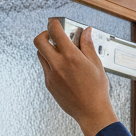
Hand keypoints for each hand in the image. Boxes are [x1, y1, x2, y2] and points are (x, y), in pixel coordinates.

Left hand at [33, 19, 118, 135]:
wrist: (91, 113)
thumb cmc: (97, 91)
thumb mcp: (96, 65)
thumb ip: (88, 46)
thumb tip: (86, 31)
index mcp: (71, 57)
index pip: (55, 31)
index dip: (53, 23)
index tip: (56, 22)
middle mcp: (58, 65)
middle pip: (38, 40)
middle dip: (44, 34)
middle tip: (53, 36)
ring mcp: (51, 75)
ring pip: (40, 54)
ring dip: (47, 49)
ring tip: (60, 54)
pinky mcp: (49, 84)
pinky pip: (45, 68)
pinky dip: (51, 64)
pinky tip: (64, 69)